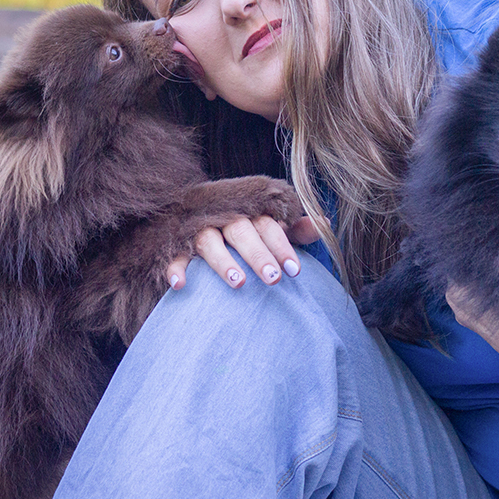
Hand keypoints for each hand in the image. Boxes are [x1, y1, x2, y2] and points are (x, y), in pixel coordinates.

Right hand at [166, 215, 322, 289]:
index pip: (268, 226)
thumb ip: (295, 229)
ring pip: (210, 241)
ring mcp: (200, 230)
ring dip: (223, 260)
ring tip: (238, 283)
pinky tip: (180, 285)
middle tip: (273, 279)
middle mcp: (225, 218)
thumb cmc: (246, 230)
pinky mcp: (179, 244)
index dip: (282, 246)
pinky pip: (175, 255)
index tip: (295, 271)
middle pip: (242, 231)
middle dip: (258, 255)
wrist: (198, 216)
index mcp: (250, 214)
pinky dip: (176, 268)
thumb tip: (323, 222)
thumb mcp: (272, 228)